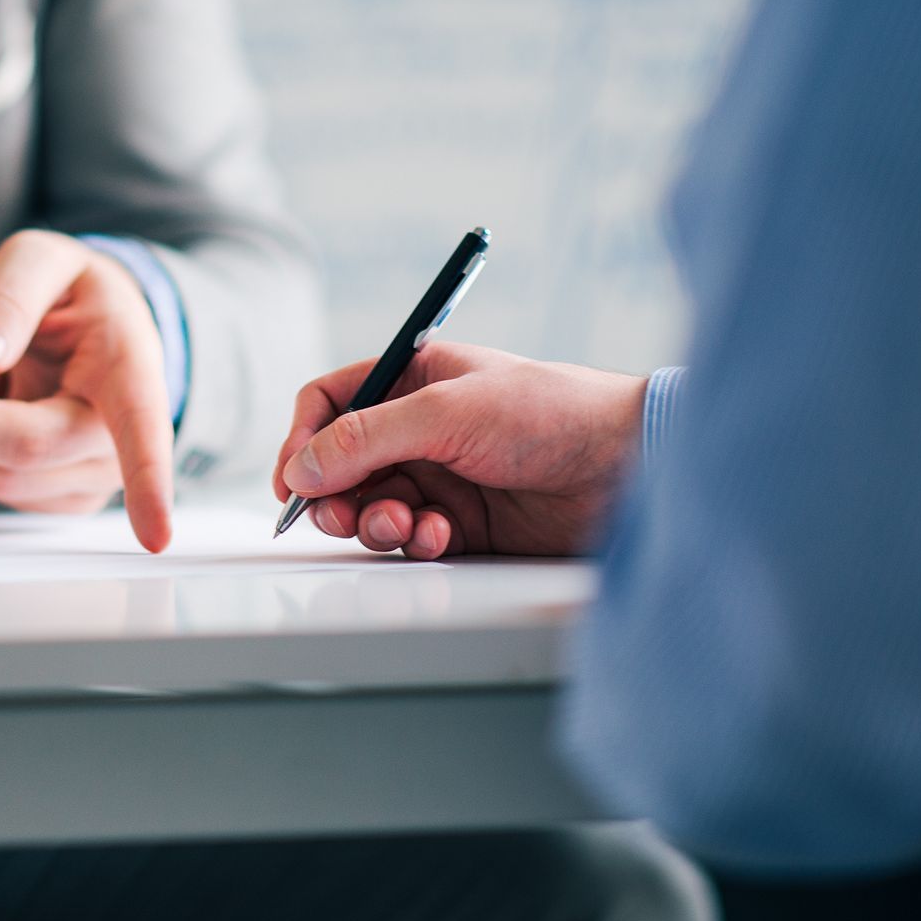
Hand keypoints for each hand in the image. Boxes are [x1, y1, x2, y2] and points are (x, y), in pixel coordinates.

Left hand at [0, 230, 175, 551]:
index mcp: (131, 370)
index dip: (149, 485)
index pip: (141, 431)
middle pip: (22, 449)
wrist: (94, 325)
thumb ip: (10, 297)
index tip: (157, 537)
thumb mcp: (42, 260)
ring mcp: (96, 477)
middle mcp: (122, 436)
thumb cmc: (73, 293)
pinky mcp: (63, 498)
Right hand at [272, 343, 647, 559]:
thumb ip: (367, 439)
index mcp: (412, 379)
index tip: (294, 479)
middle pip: (340, 466)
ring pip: (370, 507)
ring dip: (376, 521)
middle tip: (343, 516)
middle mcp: (418, 428)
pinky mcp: (462, 524)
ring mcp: (439, 477)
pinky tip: (442, 536)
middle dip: (335, 494)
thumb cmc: (550, 413)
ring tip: (405, 524)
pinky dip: (414, 541)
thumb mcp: (447, 413)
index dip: (303, 439)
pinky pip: (409, 538)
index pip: (330, 403)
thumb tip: (301, 468)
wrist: (626, 466)